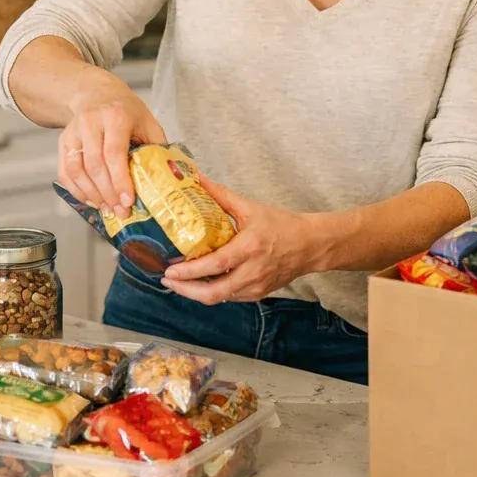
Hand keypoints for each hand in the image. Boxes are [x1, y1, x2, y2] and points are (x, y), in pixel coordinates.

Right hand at [57, 67, 166, 220]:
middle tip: (120, 211)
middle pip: (95, 164)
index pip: (114, 152)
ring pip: (77, 170)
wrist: (96, 93)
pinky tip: (90, 199)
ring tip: (106, 208)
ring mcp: (73, 131)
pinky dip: (76, 189)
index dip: (120, 180)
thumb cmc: (126, 111)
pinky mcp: (63, 141)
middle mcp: (91, 122)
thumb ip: (157, 147)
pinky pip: (65, 171)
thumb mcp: (147, 121)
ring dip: (91, 194)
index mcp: (116, 116)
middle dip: (108, 193)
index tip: (128, 200)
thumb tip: (168, 179)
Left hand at [161, 178, 324, 304]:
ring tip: (178, 281)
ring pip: (219, 298)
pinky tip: (200, 282)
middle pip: (213, 293)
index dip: (190, 272)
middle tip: (167, 279)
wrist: (309, 245)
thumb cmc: (280, 225)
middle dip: (186, 290)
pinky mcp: (257, 294)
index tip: (170, 270)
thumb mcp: (250, 207)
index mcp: (250, 248)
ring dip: (195, 292)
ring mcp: (256, 287)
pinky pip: (229, 297)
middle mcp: (252, 272)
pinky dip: (212, 292)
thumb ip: (220, 195)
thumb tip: (196, 178)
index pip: (215, 265)